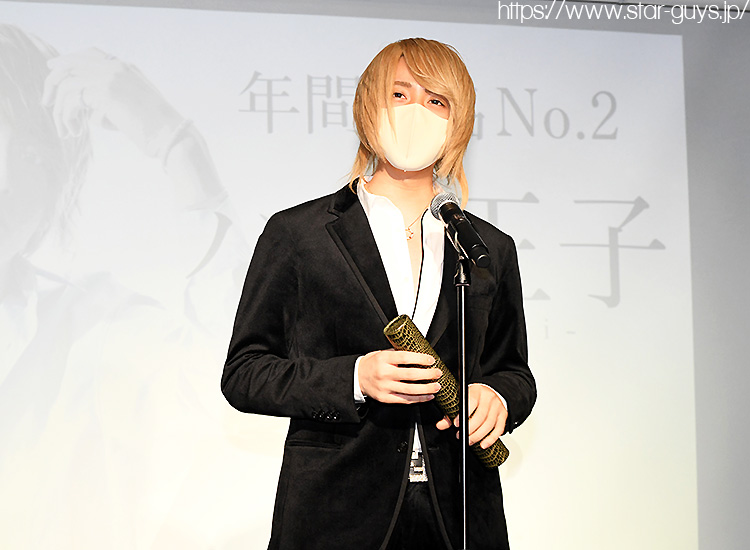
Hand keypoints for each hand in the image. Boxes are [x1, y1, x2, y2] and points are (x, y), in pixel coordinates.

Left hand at [42, 48, 183, 155]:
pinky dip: (68, 117)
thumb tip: (88, 105)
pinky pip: (71, 101)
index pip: (89, 54)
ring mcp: (109, 76)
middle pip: (71, 64)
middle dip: (53, 83)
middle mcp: (116, 66)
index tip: (52, 68)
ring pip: (67, 85)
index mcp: (126, 67)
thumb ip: (114, 97)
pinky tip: (76, 131)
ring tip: (67, 130)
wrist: (171, 135)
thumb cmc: (157, 129)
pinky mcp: (104, 92)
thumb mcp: (135, 106)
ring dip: (61, 110)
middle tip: (46, 103)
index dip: (68, 60)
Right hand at [358, 350, 441, 404]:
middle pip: (409, 374)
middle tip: (437, 373)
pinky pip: (405, 400)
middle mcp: (384, 373)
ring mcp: (385, 387)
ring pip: (409, 390)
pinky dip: (418, 399)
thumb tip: (418, 352)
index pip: (404, 357)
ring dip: (426, 388)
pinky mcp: (385, 398)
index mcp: (383, 359)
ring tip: (436, 386)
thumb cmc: (372, 364)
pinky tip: (427, 396)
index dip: (419, 358)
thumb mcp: (382, 353)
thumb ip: (397, 353)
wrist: (357, 377)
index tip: (431, 360)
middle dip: (427, 374)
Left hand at [435, 384, 506, 448]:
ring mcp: (497, 407)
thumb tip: (440, 425)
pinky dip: (491, 439)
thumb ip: (450, 413)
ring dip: (478, 436)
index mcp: (476, 392)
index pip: (471, 402)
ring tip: (469, 441)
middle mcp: (488, 399)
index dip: (463, 415)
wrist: (493, 390)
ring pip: (489, 424)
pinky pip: (498, 429)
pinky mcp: (503, 415)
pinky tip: (483, 444)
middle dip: (469, 429)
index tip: (456, 424)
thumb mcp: (462, 399)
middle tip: (461, 435)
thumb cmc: (476, 396)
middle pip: (480, 417)